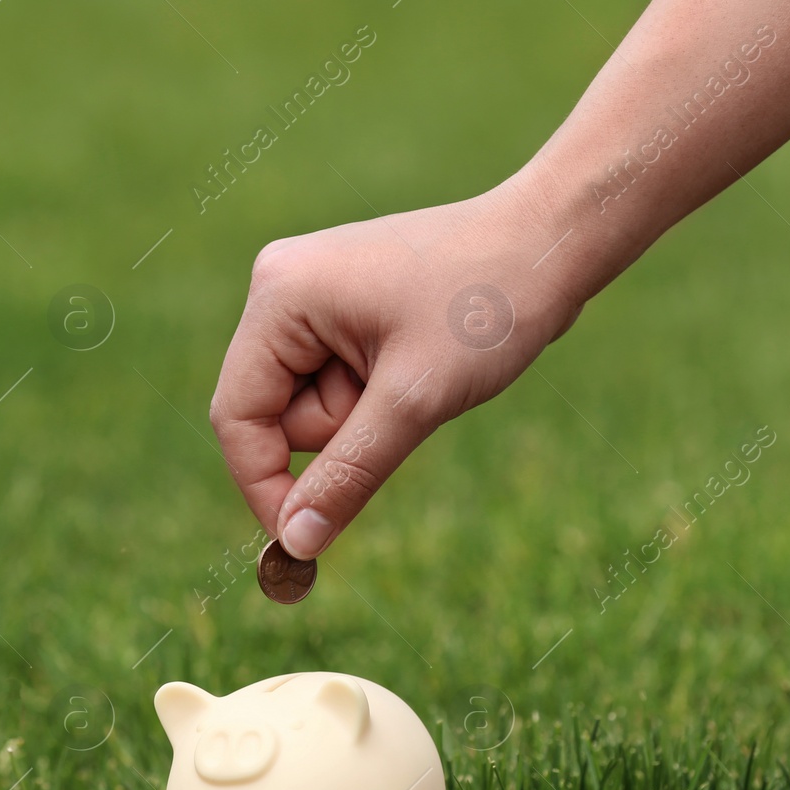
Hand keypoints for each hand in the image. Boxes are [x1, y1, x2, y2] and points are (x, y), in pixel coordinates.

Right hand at [210, 179, 584, 559]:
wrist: (551, 245)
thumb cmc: (486, 307)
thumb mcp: (414, 401)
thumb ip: (348, 474)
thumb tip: (296, 544)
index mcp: (280, 296)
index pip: (237, 415)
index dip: (265, 484)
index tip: (306, 539)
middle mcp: (281, 288)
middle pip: (274, 413)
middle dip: (339, 433)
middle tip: (405, 404)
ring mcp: (311, 296)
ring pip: (310, 405)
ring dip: (364, 415)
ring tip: (422, 372)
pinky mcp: (341, 308)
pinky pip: (336, 384)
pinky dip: (376, 397)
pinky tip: (420, 363)